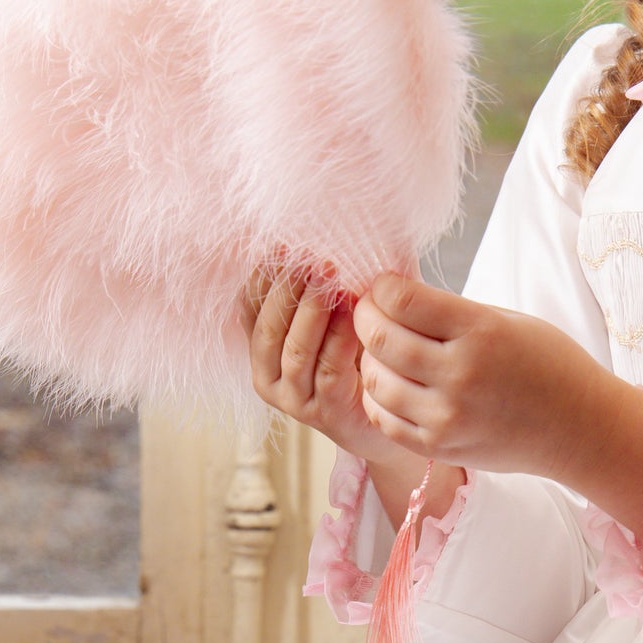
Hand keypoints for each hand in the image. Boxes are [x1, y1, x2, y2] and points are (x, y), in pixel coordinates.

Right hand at [241, 262, 407, 472]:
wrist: (393, 411)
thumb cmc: (362, 352)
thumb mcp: (337, 316)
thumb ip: (325, 284)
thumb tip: (335, 230)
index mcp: (262, 349)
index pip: (249, 308)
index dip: (264, 277)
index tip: (285, 247)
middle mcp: (268, 376)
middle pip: (268, 327)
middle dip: (289, 289)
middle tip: (313, 259)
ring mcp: (294, 398)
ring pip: (294, 348)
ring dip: (312, 310)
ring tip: (331, 279)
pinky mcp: (325, 412)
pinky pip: (327, 369)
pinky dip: (338, 337)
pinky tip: (353, 312)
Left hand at [354, 273, 642, 533]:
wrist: (579, 428)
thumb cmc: (548, 364)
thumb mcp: (506, 320)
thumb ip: (450, 312)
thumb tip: (393, 297)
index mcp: (481, 332)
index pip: (402, 300)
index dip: (382, 288)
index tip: (384, 286)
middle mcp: (461, 375)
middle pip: (381, 338)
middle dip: (365, 317)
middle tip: (369, 310)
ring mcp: (448, 417)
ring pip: (375, 380)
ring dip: (368, 359)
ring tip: (381, 349)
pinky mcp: (440, 447)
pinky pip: (384, 418)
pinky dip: (378, 397)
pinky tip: (390, 382)